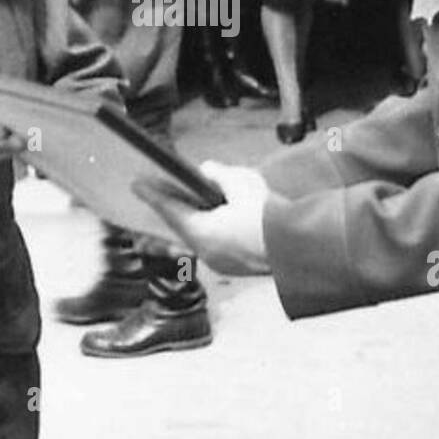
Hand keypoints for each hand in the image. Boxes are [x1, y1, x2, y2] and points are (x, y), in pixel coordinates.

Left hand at [134, 160, 273, 275]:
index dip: (153, 194)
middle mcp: (207, 253)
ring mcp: (221, 263)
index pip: (171, 210)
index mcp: (203, 233)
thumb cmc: (270, 215)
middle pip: (181, 227)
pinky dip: (208, 231)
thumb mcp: (243, 184)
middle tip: (157, 192)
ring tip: (183, 204)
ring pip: (197, 238)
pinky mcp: (236, 267)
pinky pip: (214, 246)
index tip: (136, 184)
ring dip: (190, 221)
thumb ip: (219, 175)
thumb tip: (206, 170)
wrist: (302, 248)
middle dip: (171, 209)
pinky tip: (211, 220)